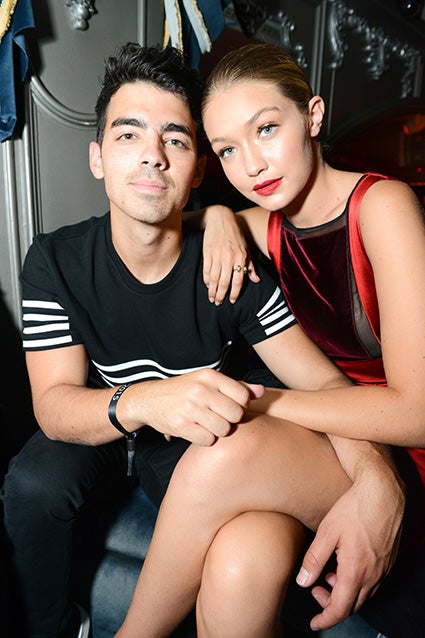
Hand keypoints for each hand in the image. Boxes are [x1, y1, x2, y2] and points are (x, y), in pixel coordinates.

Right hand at [141, 369, 263, 445]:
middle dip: (230, 420)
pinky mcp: (181, 425)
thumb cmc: (183, 391)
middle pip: (236, 415)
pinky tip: (197, 431)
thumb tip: (262, 391)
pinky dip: (205, 439)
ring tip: (207, 424)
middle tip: (218, 417)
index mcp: (209, 376)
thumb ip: (236, 386)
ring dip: (218, 431)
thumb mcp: (207, 382)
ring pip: (223, 430)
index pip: (243, 396)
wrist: (148, 399)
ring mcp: (190, 408)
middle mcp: (200, 390)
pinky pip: (207, 440)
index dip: (240, 406)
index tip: (229, 407)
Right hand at [202, 205, 259, 304]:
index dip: (235, 293)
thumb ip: (250, 265)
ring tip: (212, 298)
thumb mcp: (247, 248)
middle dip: (221, 295)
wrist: (220, 218)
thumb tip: (256, 280)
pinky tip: (207, 285)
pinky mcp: (207, 252)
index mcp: (241, 257)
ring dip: (212, 290)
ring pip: (214, 278)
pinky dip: (206, 280)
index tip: (232, 300)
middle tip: (218, 302)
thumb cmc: (235, 234)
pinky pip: (206, 270)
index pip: (238, 280)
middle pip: (224, 282)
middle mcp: (229, 257)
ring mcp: (217, 255)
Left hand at [296, 468, 403, 629]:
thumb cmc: (355, 508)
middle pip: (352, 605)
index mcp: (356, 571)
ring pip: (363, 594)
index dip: (325, 619)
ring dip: (344, 592)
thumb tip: (303, 581)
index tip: (315, 623)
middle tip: (316, 591)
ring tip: (327, 573)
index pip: (340, 608)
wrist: (384, 492)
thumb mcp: (327, 532)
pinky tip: (344, 564)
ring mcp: (383, 568)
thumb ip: (314, 559)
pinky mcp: (388, 560)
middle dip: (332, 605)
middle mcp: (373, 575)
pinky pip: (372, 582)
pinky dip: (356, 582)